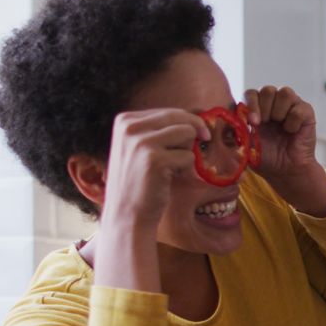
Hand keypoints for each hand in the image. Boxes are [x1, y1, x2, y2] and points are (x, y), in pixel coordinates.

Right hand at [103, 108, 208, 228]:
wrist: (126, 213)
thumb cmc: (140, 181)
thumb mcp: (141, 147)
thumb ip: (161, 129)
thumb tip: (200, 117)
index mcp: (125, 120)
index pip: (170, 112)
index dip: (188, 125)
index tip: (192, 139)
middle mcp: (130, 127)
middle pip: (182, 118)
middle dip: (193, 134)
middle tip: (192, 150)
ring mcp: (141, 142)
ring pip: (188, 133)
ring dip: (186, 152)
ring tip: (170, 167)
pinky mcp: (155, 160)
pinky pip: (189, 156)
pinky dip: (185, 169)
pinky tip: (167, 178)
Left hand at [243, 86, 317, 180]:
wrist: (285, 171)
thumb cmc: (265, 158)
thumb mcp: (245, 144)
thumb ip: (237, 130)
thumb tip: (234, 117)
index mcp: (258, 108)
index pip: (251, 93)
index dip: (251, 104)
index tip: (253, 122)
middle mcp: (275, 103)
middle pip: (268, 90)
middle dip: (265, 108)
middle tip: (266, 124)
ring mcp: (292, 106)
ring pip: (285, 92)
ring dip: (279, 111)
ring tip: (280, 126)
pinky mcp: (306, 112)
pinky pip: (299, 108)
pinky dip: (293, 122)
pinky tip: (292, 131)